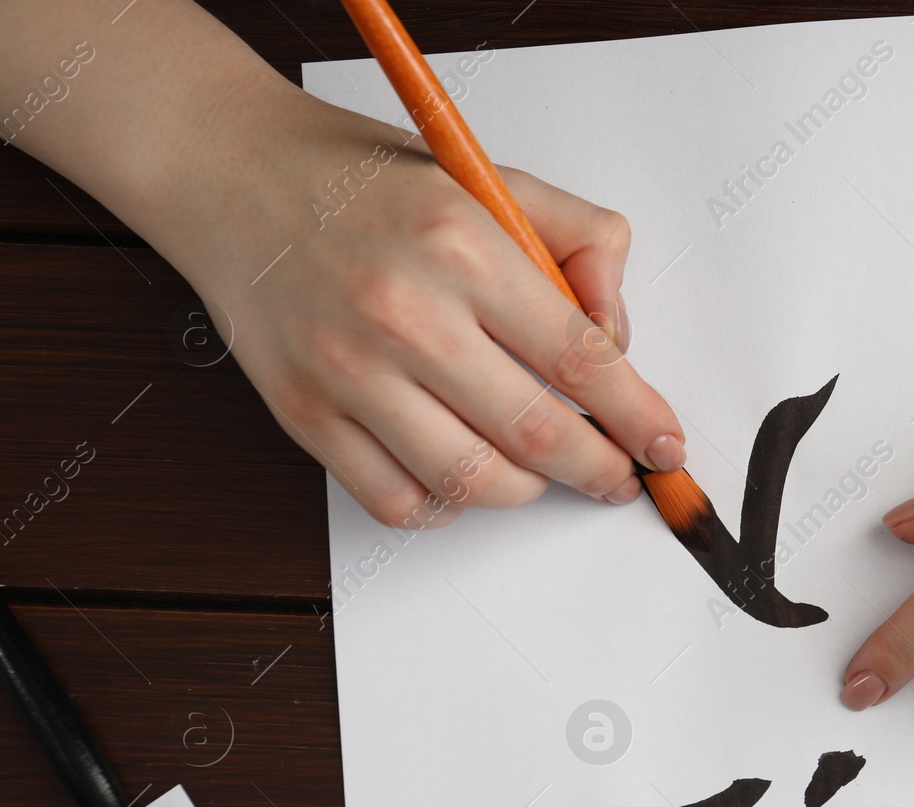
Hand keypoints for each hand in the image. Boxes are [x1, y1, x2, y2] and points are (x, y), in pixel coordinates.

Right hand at [178, 92, 684, 528]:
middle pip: (537, 435)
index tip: (664, 448)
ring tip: (541, 470)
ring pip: (472, 482)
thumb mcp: (492, 180)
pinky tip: (464, 475)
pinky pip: (397, 501)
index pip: (580, 359)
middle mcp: (405, 313)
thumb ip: (581, 241)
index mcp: (462, 247)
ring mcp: (349, 372)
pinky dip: (447, 507)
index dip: (638, 418)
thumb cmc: (368, 187)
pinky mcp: (305, 415)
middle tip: (618, 477)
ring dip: (528, 491)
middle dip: (599, 471)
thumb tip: (619, 336)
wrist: (233, 177)